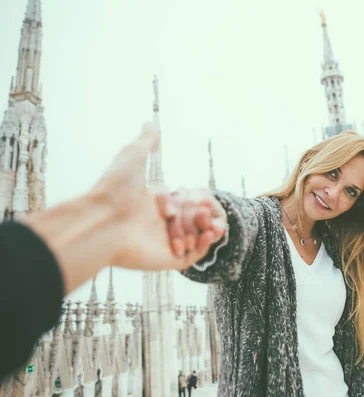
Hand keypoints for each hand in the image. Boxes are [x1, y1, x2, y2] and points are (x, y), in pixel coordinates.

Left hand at [91, 124, 216, 270]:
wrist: (103, 220)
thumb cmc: (116, 189)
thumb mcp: (132, 156)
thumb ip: (146, 142)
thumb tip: (150, 122)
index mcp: (153, 205)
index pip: (183, 203)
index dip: (194, 200)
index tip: (200, 196)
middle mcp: (157, 225)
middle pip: (192, 220)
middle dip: (203, 215)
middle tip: (204, 210)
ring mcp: (163, 244)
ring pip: (196, 238)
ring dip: (208, 229)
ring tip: (212, 223)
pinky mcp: (169, 260)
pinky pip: (193, 257)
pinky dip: (204, 245)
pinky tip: (209, 233)